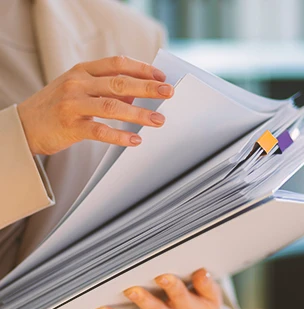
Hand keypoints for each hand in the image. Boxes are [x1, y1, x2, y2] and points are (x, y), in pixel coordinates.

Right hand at [17, 56, 173, 154]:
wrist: (25, 125)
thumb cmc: (56, 106)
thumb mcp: (78, 89)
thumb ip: (105, 89)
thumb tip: (135, 94)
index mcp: (82, 71)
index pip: (117, 63)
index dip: (141, 69)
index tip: (160, 76)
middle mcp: (78, 83)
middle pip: (120, 83)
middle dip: (148, 87)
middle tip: (168, 93)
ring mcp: (73, 104)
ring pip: (113, 106)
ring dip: (139, 113)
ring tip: (158, 120)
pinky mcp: (70, 126)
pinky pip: (100, 130)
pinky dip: (119, 136)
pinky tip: (135, 140)